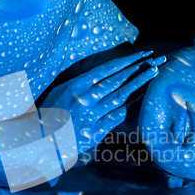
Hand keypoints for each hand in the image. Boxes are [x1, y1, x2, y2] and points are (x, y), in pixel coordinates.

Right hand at [41, 51, 166, 152]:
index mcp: (75, 85)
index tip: (144, 55)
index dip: (128, 61)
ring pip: (119, 96)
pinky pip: (115, 117)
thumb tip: (103, 74)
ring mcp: (89, 116)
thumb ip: (81, 83)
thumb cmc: (48, 113)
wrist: (36, 140)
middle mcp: (83, 99)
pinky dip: (129, 107)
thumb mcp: (61, 91)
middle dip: (140, 69)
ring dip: (138, 84)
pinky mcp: (92, 133)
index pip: (107, 69)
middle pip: (117, 80)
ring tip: (154, 74)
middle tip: (158, 60)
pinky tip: (141, 98)